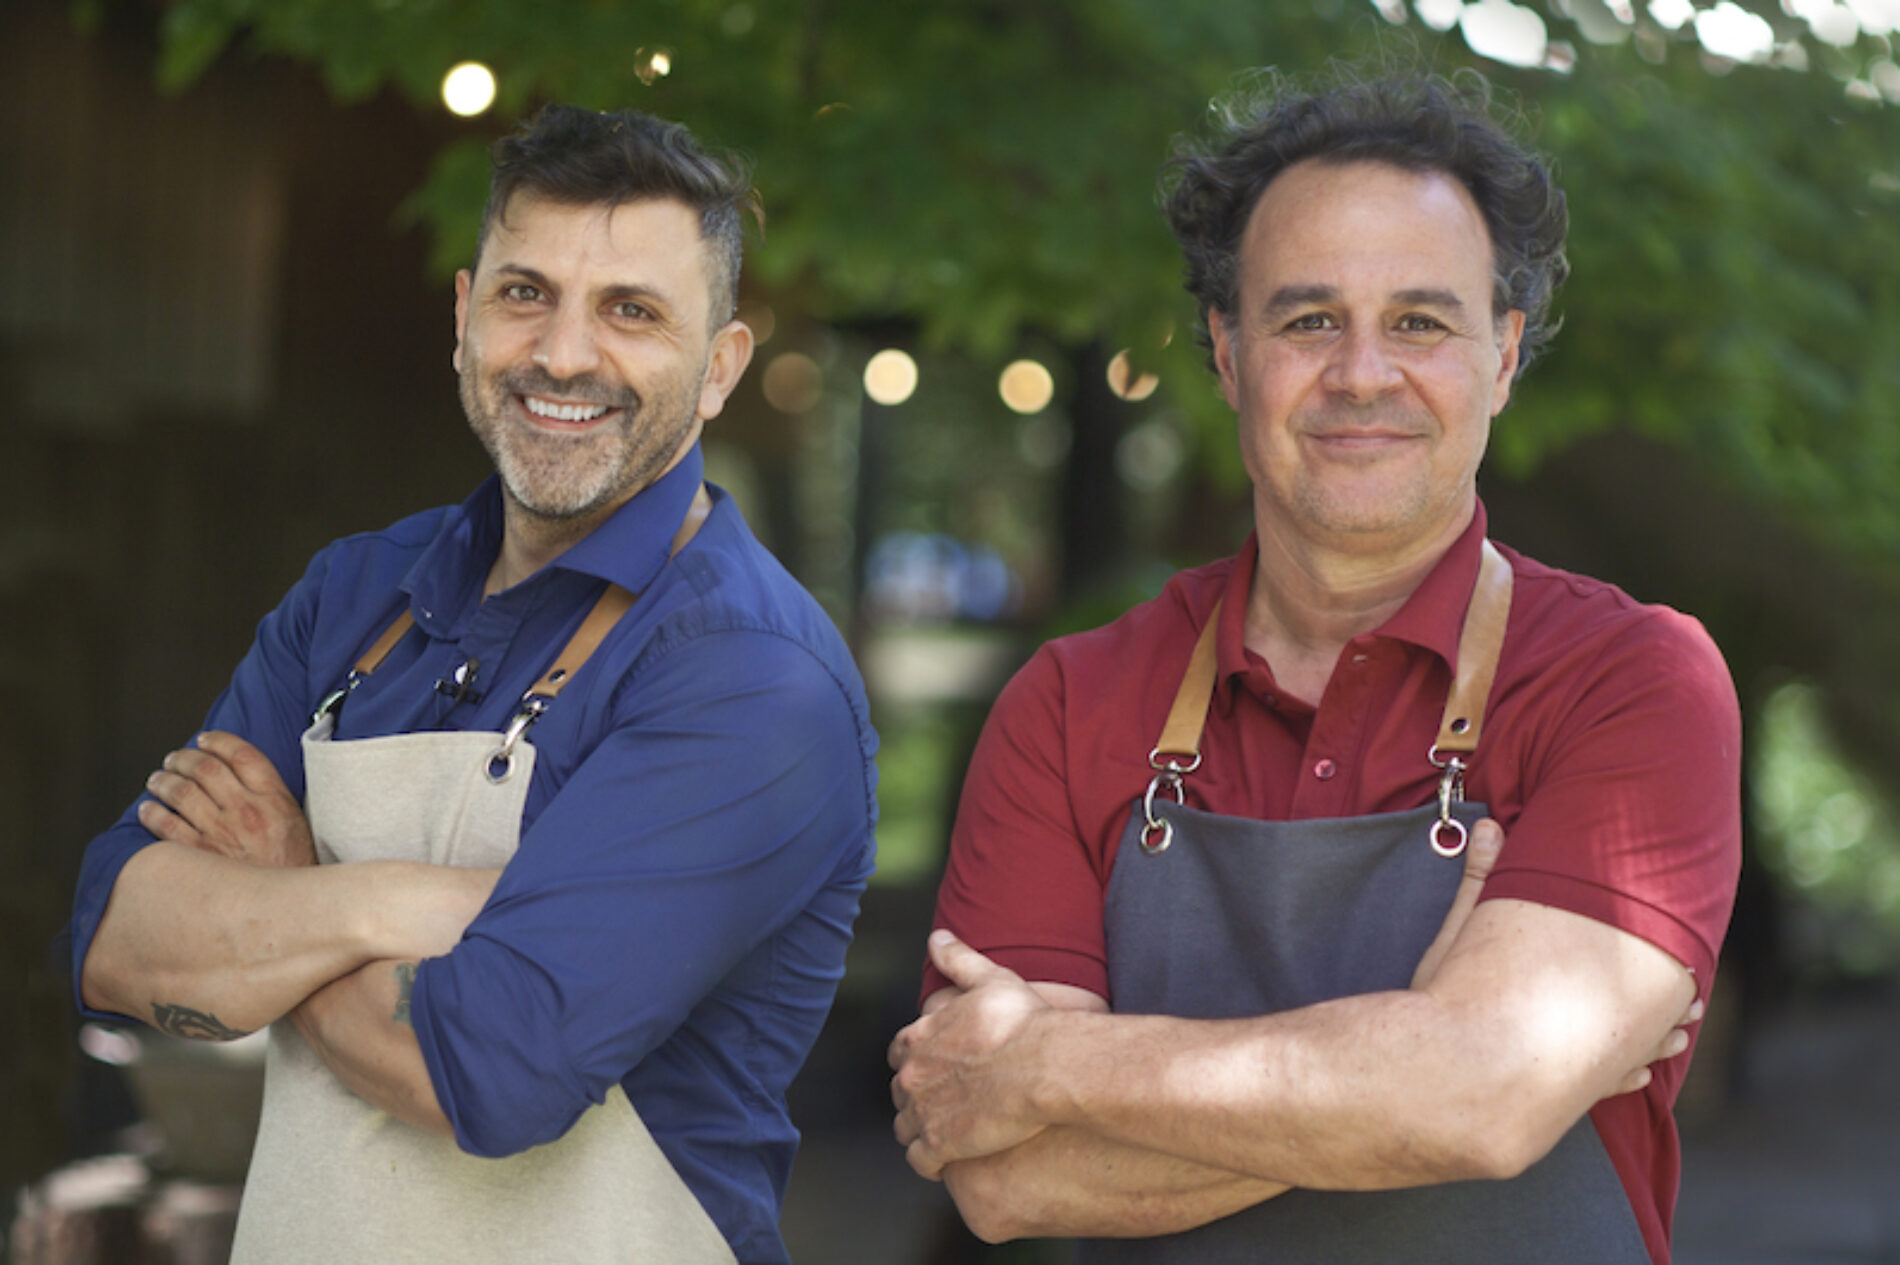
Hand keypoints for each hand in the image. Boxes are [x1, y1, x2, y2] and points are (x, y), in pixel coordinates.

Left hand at [140, 731, 315, 867]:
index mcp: (274, 799)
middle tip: (174, 759)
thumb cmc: (293, 868)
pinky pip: (166, 826)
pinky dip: (152, 812)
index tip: (205, 739)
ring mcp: (221, 832)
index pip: (242, 754)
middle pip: (206, 767)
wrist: (288, 909)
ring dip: (163, 780)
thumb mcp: (296, 823)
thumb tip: (243, 776)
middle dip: (183, 758)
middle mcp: (247, 811)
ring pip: (182, 792)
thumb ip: (272, 797)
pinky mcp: (200, 856)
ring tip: (157, 779)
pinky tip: (148, 809)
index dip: (218, 740)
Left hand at [890, 931, 1054, 1180]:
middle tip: (946, 1101)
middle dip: (918, 1097)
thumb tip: (937, 939)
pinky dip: (932, 1162)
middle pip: (900, 1092)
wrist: (1043, 1068)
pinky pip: (922, 1162)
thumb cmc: (1023, 1025)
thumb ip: (959, 960)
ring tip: (949, 1133)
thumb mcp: (991, 980)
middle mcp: (913, 1076)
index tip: (936, 1066)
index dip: (917, 1060)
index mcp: (920, 1037)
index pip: (900, 1053)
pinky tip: (951, 1159)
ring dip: (922, 1131)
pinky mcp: (939, 1146)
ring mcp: (923, 1113)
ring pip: (906, 1129)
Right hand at [1409, 817, 1701, 1097]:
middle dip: (1668, 1004)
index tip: (1686, 955)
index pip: (1625, 961)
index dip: (1660, 956)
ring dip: (1656, 1042)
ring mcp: (1575, 1065)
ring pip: (1631, 1052)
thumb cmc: (1446, 997)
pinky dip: (1626, 1077)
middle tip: (1695, 1000)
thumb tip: (1489, 825)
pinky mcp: (1561, 1095)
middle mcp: (1583, 1024)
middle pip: (1638, 1010)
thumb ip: (1481, 879)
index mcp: (1566, 977)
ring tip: (1679, 1037)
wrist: (1434, 1069)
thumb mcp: (1462, 933)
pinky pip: (1608, 1087)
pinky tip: (1639, 1076)